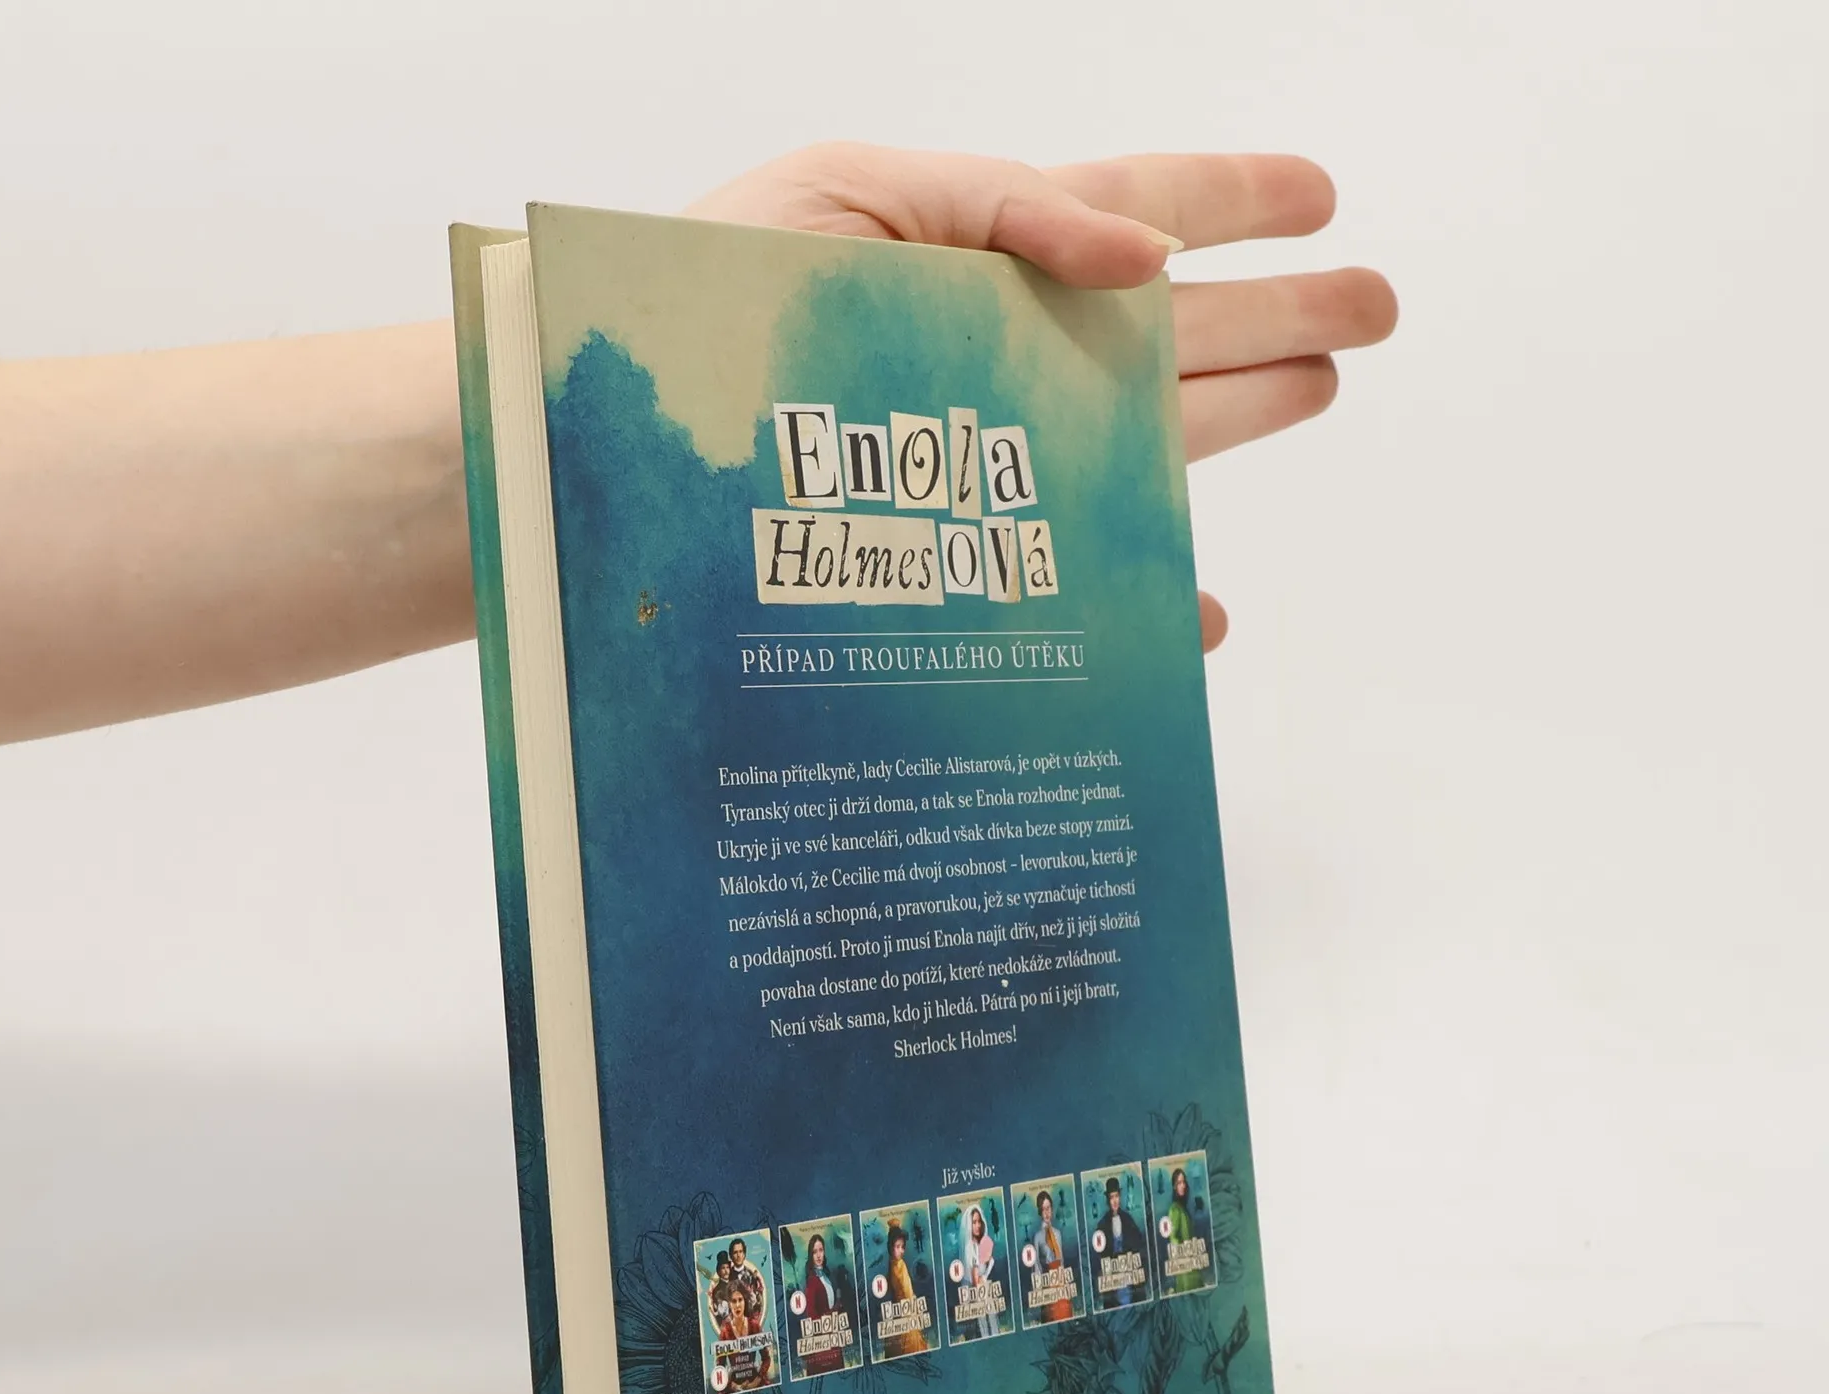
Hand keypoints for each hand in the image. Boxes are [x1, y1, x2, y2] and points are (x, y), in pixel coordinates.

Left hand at [689, 145, 1396, 649]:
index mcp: (974, 248)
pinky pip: (1072, 574)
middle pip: (1167, 325)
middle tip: (1372, 309)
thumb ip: (1003, 204)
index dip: (1234, 197)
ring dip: (1236, 415)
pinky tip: (1196, 608)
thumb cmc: (704, 299)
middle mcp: (997, 352)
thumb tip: (1147, 253)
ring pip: (1139, 434)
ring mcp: (985, 454)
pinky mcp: (958, 554)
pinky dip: (1141, 592)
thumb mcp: (846, 195)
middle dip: (1274, 308)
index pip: (1135, 211)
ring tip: (1319, 386)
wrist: (610, 438)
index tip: (1323, 195)